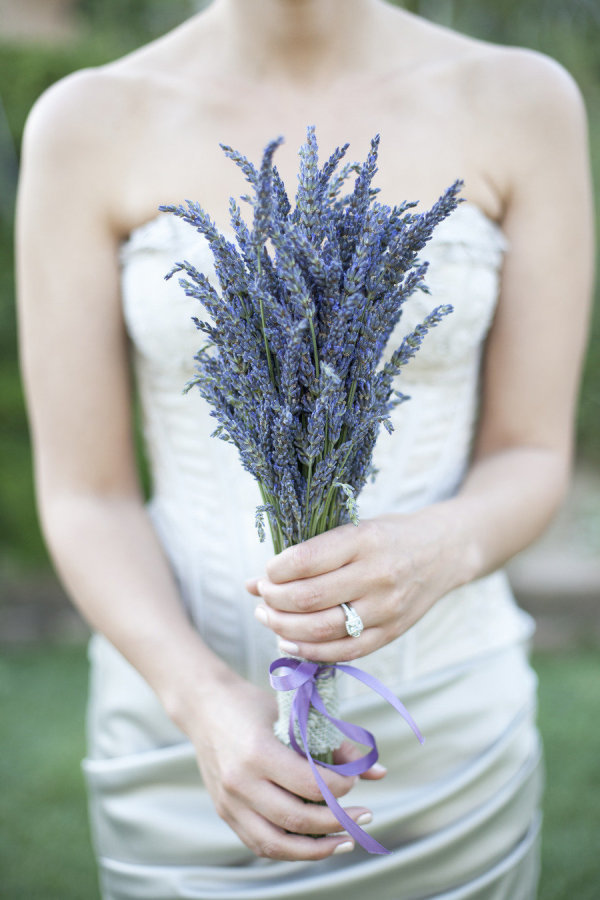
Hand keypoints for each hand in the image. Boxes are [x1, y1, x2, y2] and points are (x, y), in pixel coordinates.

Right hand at [181, 675, 383, 859]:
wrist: (203, 706)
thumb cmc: (252, 704)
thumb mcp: (292, 714)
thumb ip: (334, 743)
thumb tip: (379, 772)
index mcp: (258, 752)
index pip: (309, 785)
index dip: (340, 789)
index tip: (354, 782)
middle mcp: (240, 782)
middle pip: (296, 818)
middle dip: (337, 822)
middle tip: (363, 816)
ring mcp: (229, 802)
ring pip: (277, 844)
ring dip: (316, 848)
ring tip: (344, 840)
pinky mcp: (225, 812)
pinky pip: (260, 844)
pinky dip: (290, 849)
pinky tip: (314, 842)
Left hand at [246, 505, 464, 662]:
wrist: (443, 552)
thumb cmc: (389, 536)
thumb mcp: (354, 529)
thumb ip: (310, 553)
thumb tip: (255, 581)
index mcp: (364, 540)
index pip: (306, 560)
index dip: (275, 571)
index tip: (266, 571)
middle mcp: (377, 575)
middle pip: (310, 598)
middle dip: (274, 600)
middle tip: (261, 597)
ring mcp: (386, 608)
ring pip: (323, 629)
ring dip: (284, 627)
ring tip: (267, 618)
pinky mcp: (391, 633)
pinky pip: (344, 652)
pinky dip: (310, 652)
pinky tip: (289, 642)